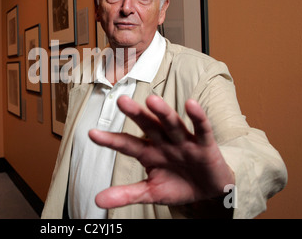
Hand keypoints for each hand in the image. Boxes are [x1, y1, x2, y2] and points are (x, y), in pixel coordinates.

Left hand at [88, 95, 234, 208]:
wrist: (209, 191)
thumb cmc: (178, 185)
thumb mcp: (151, 192)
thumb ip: (126, 194)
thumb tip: (97, 201)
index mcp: (149, 152)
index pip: (127, 144)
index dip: (111, 140)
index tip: (92, 134)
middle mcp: (163, 142)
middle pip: (148, 126)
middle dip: (136, 114)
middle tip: (122, 101)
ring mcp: (183, 141)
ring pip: (172, 124)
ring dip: (163, 112)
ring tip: (152, 101)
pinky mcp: (205, 144)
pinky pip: (201, 129)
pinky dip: (197, 117)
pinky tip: (191, 104)